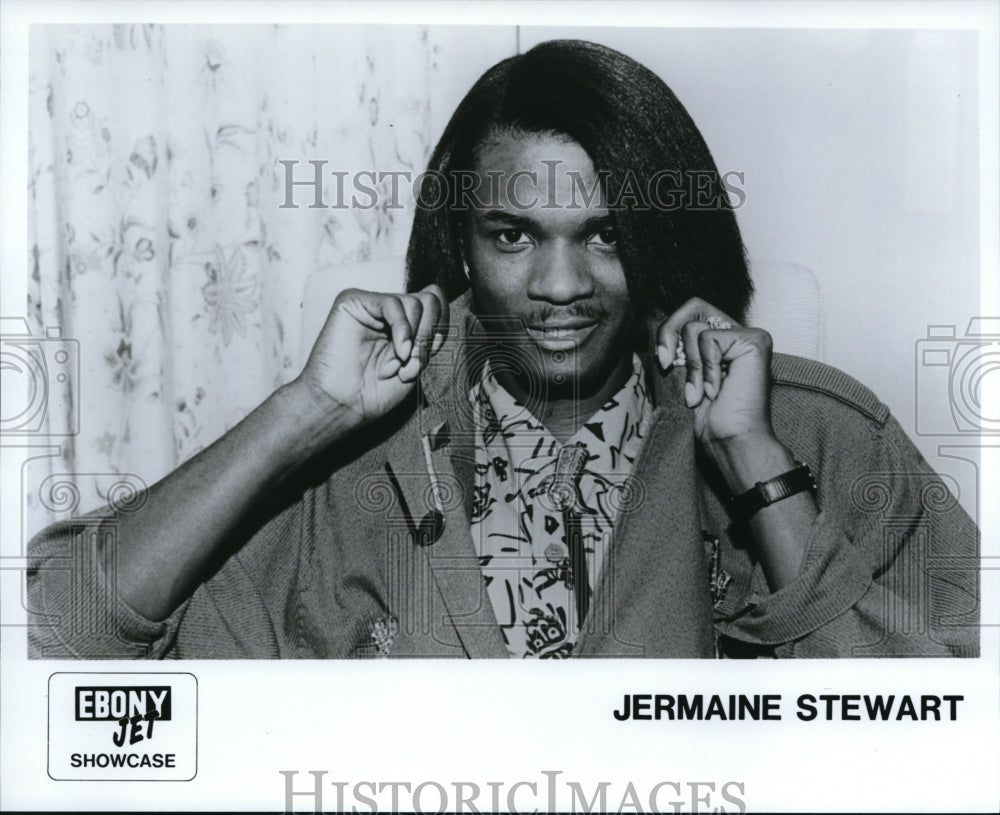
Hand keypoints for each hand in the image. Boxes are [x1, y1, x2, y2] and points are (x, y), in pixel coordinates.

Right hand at [293, 285, 448, 431]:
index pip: (436, 304)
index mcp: (404, 323)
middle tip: (414, 362)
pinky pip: (392, 303)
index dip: (441, 327)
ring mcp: (371, 305)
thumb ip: (429, 331)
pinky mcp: (353, 301)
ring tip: (398, 364)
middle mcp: (388, 311)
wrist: (343, 405)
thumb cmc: (375, 391)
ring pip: (415, 303)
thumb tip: (436, 292)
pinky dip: (402, 330)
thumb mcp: (416, 362)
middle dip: (429, 334)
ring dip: (414, 340)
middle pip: (430, 300)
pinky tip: (398, 352)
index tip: (430, 354)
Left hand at [654, 298, 790, 491]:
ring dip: (690, 367)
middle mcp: (736, 334)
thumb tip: (649, 324)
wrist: (729, 442)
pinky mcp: (755, 340)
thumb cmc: (706, 418)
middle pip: (692, 307)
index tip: (662, 362)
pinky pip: (709, 339)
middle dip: (670, 335)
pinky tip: (716, 391)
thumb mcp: (678, 375)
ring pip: (695, 328)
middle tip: (668, 364)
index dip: (667, 332)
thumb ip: (673, 349)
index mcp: (720, 340)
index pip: (688, 314)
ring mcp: (748, 335)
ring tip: (701, 393)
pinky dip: (704, 369)